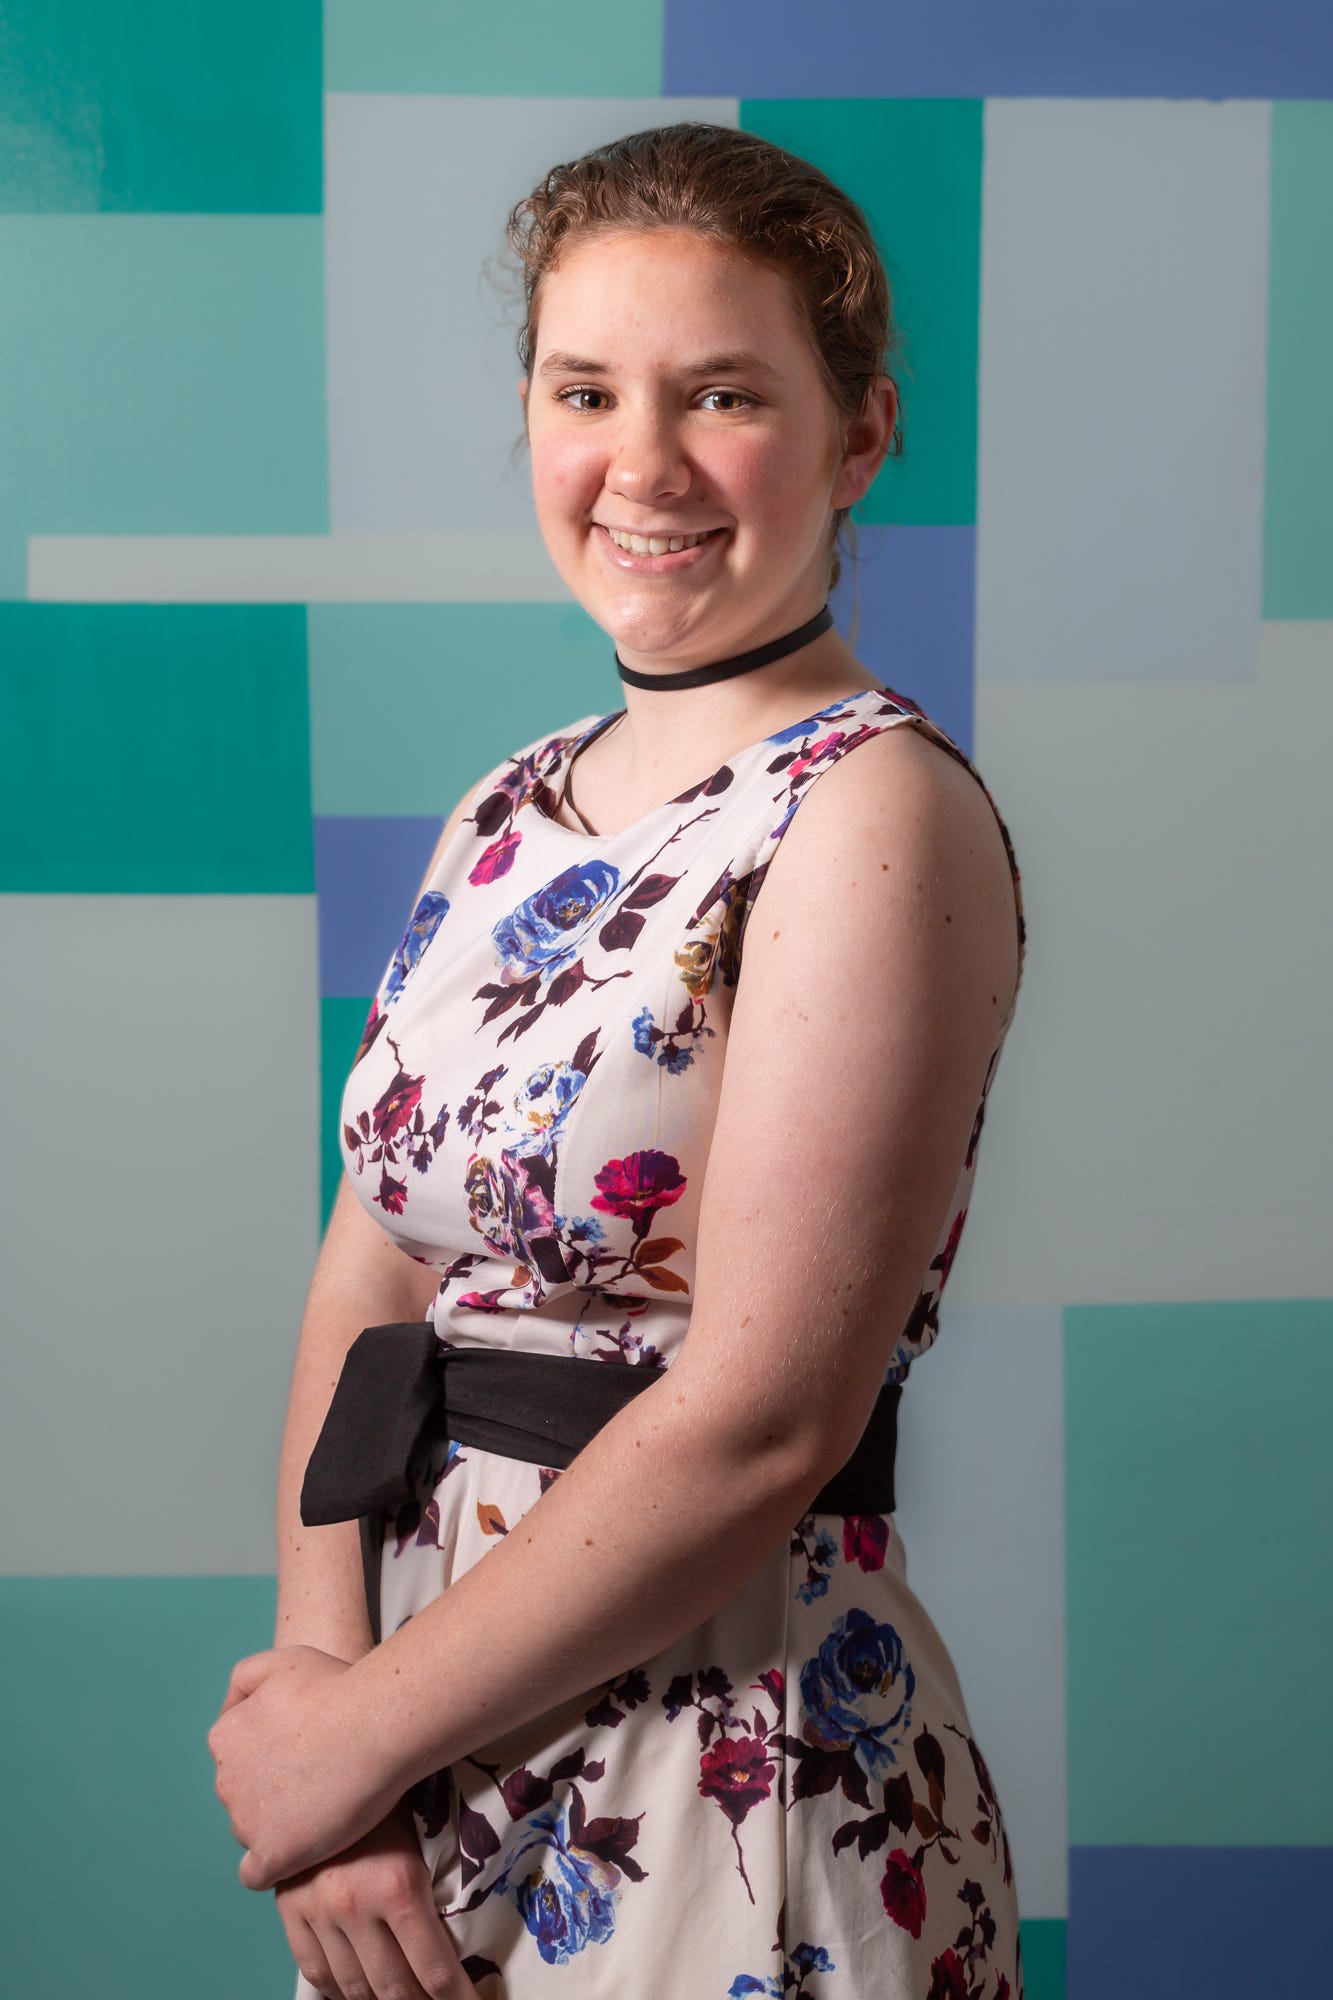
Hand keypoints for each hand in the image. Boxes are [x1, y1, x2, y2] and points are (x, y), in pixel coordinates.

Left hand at [209, 1645, 400, 1888]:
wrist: (374, 1725)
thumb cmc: (336, 1688)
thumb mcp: (283, 1660)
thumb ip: (246, 1680)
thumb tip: (234, 1712)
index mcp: (224, 1736)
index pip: (236, 1757)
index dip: (270, 1756)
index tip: (304, 1752)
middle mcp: (225, 1781)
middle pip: (244, 1796)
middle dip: (273, 1791)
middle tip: (320, 1778)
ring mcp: (245, 1822)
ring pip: (253, 1832)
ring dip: (281, 1824)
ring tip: (326, 1808)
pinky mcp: (272, 1855)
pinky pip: (256, 1874)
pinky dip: (278, 1864)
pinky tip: (305, 1850)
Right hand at [277, 1800, 480, 1999]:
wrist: (329, 1752)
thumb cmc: (391, 1787)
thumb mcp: (426, 1830)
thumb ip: (437, 1886)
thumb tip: (462, 1937)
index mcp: (397, 1884)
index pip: (436, 1970)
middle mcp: (354, 1904)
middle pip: (394, 1989)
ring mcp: (317, 1909)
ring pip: (353, 1987)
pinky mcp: (290, 1908)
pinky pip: (315, 1969)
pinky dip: (336, 1990)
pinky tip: (356, 1992)